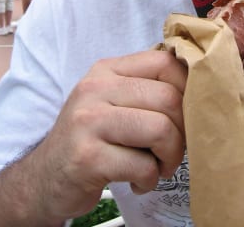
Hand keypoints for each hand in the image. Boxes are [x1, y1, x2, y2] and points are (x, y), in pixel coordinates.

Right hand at [24, 49, 186, 221]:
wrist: (45, 177)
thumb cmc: (92, 138)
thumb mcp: (112, 100)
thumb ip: (145, 86)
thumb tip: (199, 83)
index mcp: (107, 70)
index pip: (164, 62)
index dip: (188, 89)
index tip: (188, 113)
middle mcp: (95, 89)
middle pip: (168, 98)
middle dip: (183, 132)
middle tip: (172, 151)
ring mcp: (88, 122)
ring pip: (160, 129)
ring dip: (170, 157)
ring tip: (158, 167)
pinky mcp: (86, 157)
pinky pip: (142, 166)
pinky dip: (149, 180)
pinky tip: (138, 182)